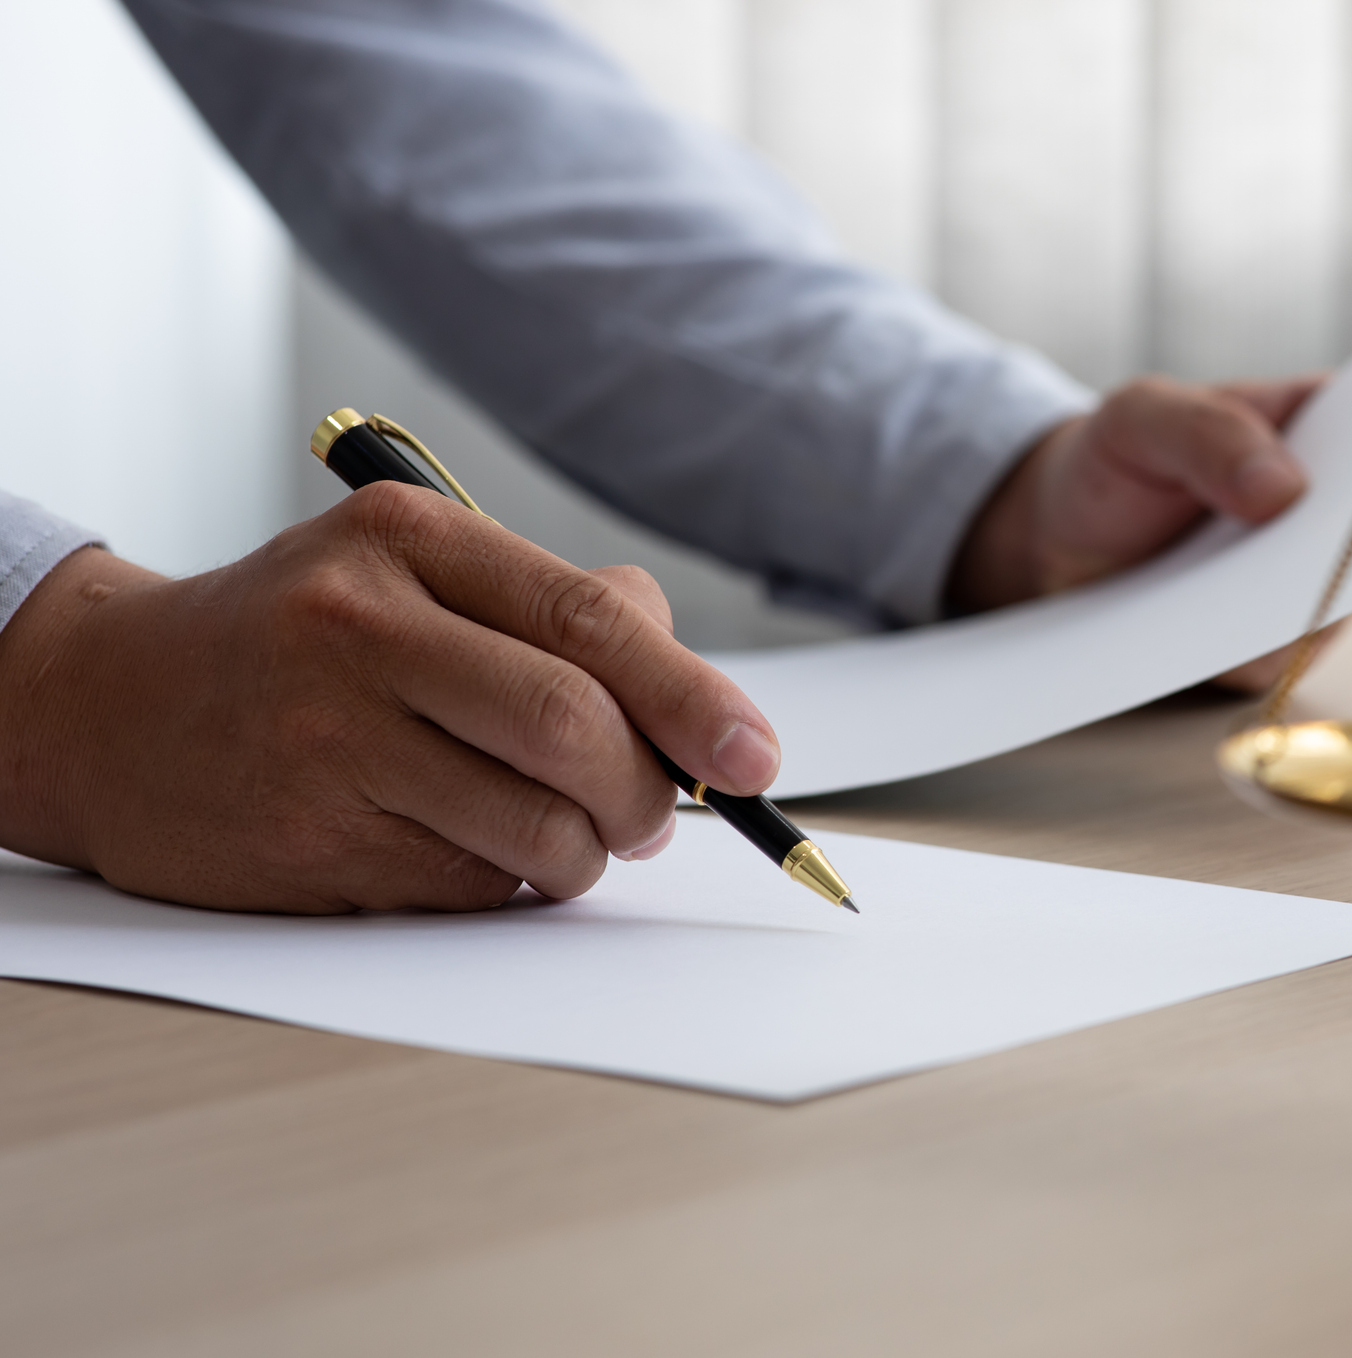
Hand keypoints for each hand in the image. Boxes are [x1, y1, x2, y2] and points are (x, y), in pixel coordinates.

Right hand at [0, 483, 778, 912]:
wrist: (104, 706)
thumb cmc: (302, 640)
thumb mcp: (417, 573)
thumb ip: (560, 612)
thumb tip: (699, 698)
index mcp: (409, 540)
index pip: (591, 622)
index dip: (694, 700)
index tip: (758, 757)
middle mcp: (360, 627)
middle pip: (574, 727)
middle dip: (648, 791)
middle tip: (654, 813)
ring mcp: (325, 739)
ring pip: (535, 825)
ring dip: (585, 851)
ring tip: (564, 832)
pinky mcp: (307, 843)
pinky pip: (471, 885)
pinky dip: (507, 882)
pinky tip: (467, 844)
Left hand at [947, 374, 1334, 690]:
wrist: (1062, 541)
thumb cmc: (1116, 458)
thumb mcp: (1142, 419)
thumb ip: (1207, 435)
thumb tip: (1286, 489)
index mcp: (1324, 424)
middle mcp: (1334, 510)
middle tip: (1317, 550)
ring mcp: (1310, 580)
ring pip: (1339, 605)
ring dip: (1299, 611)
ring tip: (1242, 598)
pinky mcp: (1273, 641)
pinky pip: (1283, 658)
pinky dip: (1250, 652)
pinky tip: (1208, 638)